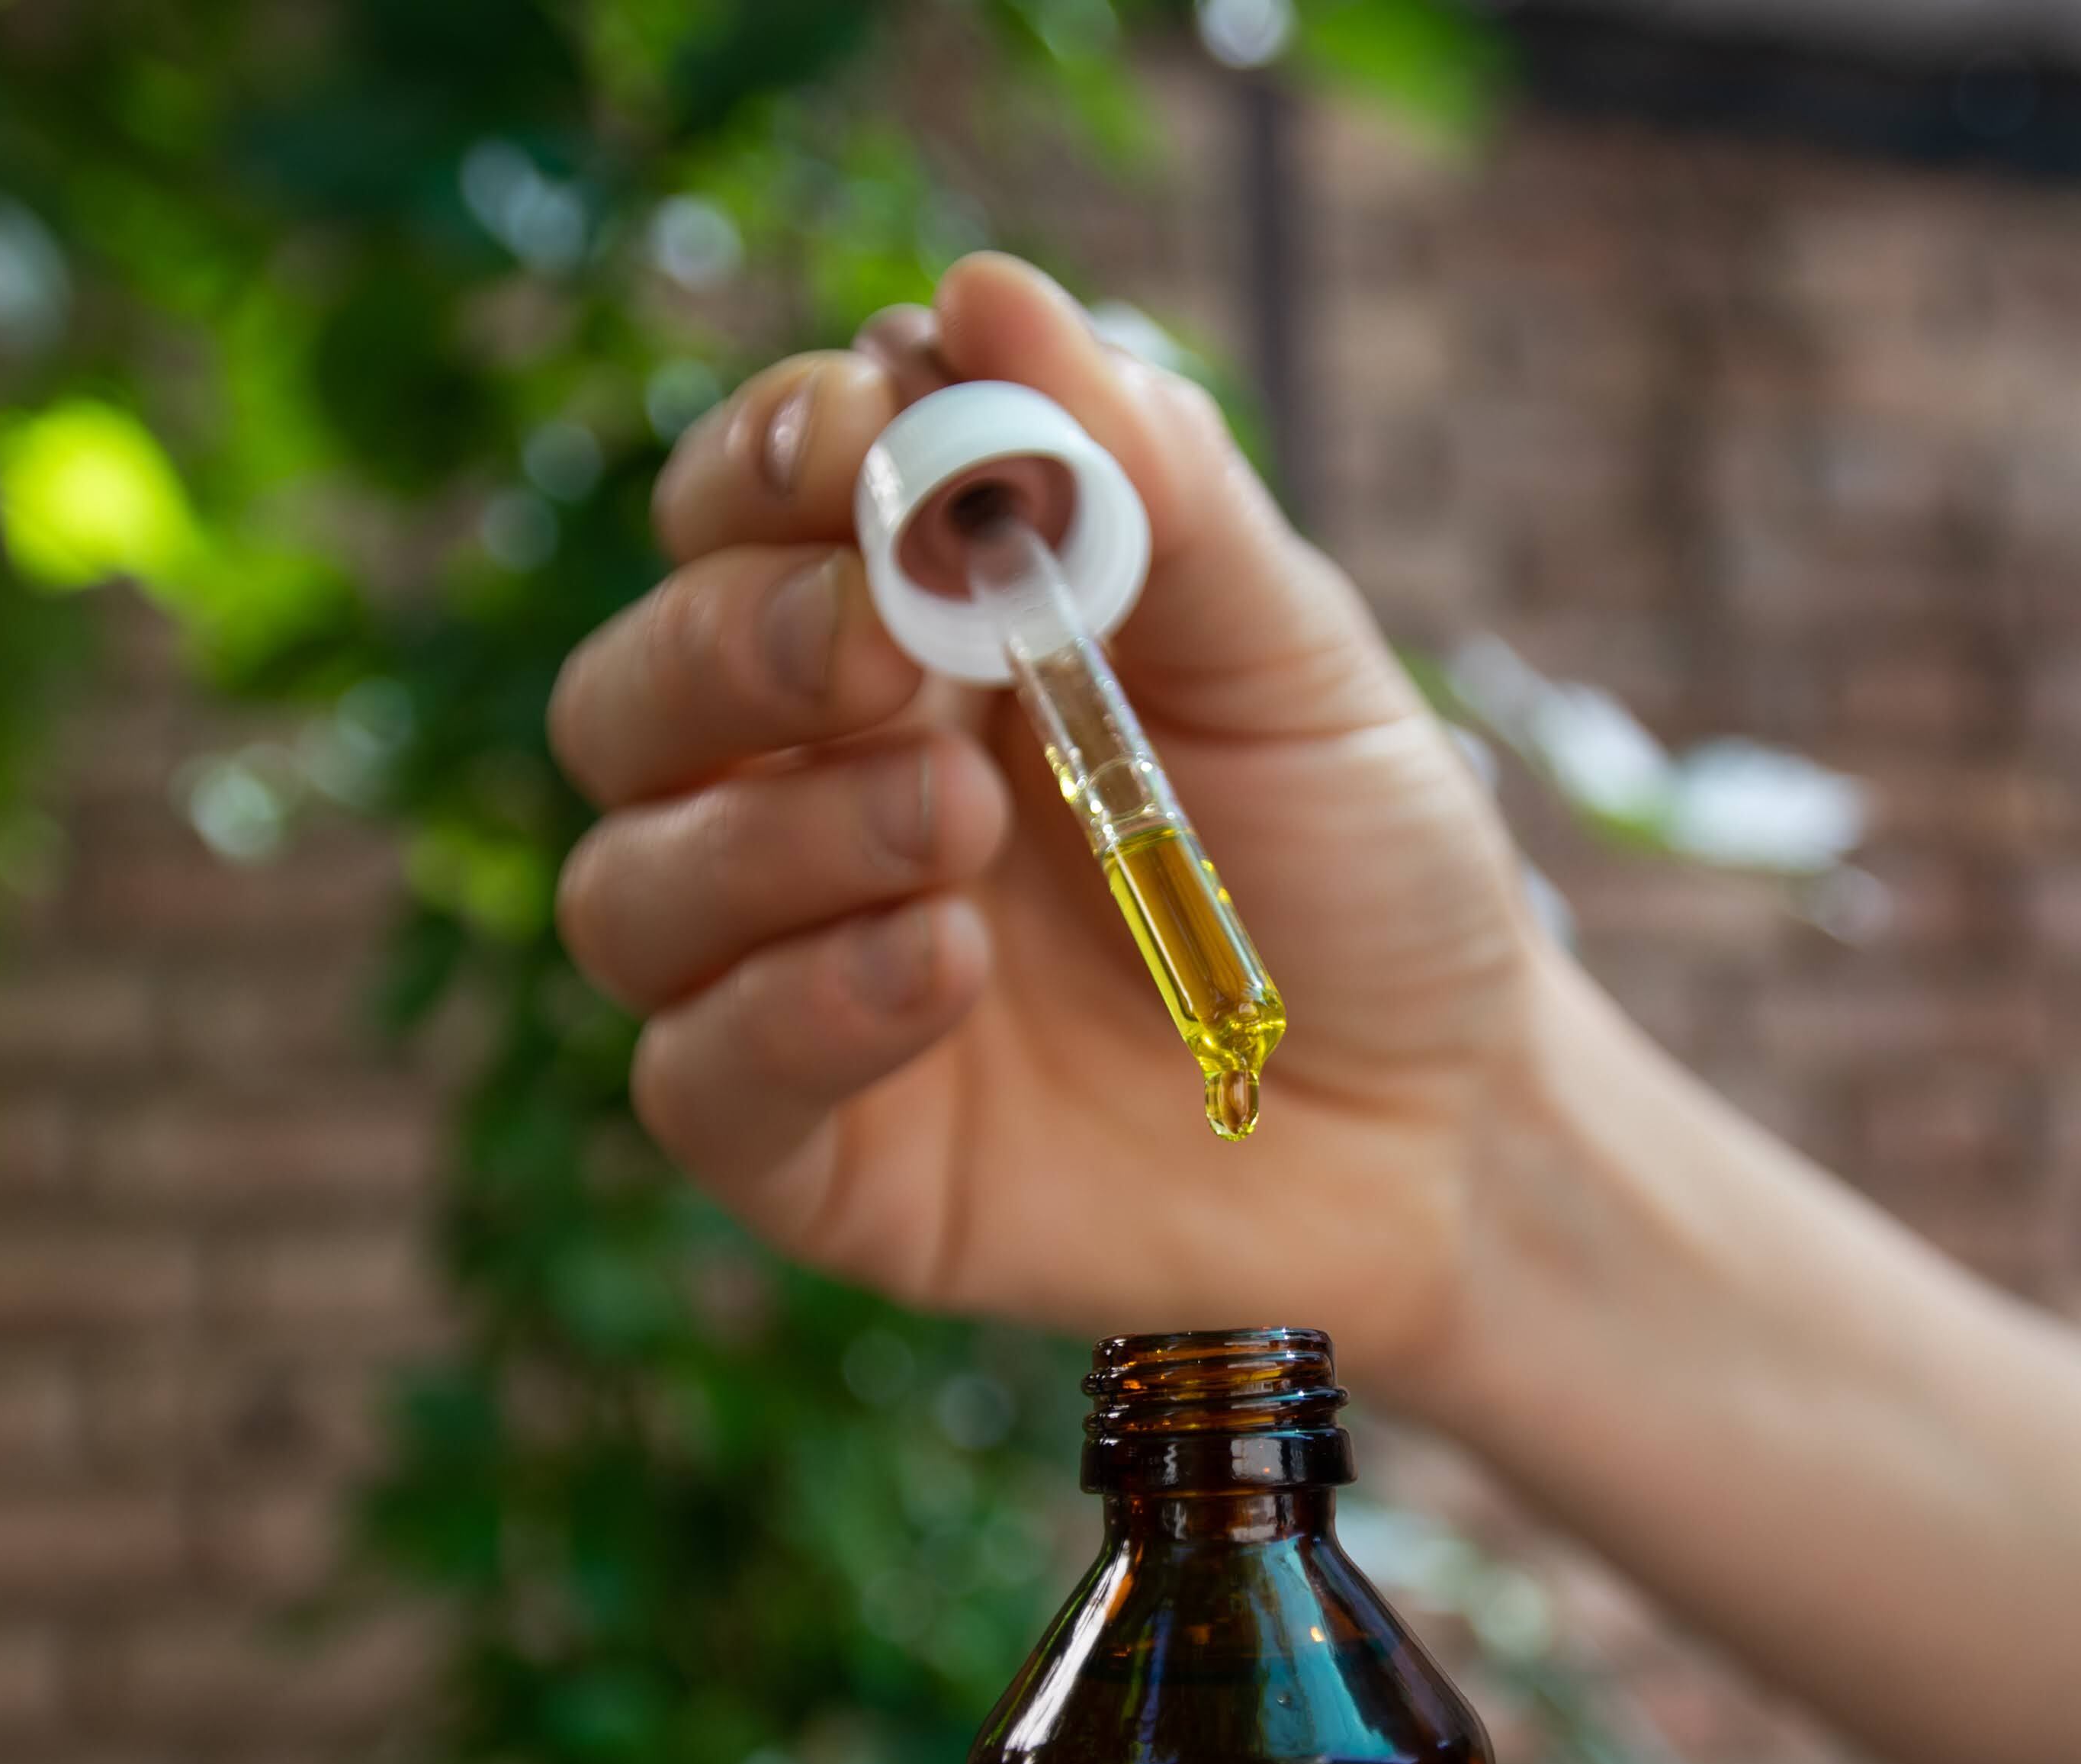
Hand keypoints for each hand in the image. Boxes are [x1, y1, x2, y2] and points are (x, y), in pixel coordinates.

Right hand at [549, 255, 1548, 1376]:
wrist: (1452, 1121)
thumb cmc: (1362, 866)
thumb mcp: (1290, 654)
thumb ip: (1146, 482)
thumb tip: (987, 290)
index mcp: (906, 640)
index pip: (734, 513)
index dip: (766, 461)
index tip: (866, 441)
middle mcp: (815, 796)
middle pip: (635, 692)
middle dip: (734, 645)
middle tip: (888, 649)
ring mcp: (798, 980)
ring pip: (628, 888)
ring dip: (768, 836)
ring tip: (960, 826)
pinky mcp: (819, 1155)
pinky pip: (698, 1079)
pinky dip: (797, 1008)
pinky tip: (947, 969)